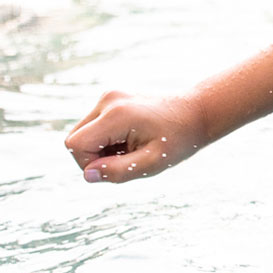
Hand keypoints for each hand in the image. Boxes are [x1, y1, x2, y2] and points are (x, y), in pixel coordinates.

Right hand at [65, 90, 207, 182]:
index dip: (89, 164)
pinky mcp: (112, 99)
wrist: (197, 112)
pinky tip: (131, 139)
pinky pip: (94, 127)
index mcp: (116, 115)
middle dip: (94, 157)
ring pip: (82, 133)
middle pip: (75, 139)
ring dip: (101, 148)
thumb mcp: (153, 162)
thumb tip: (88, 175)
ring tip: (132, 148)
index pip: (76, 145)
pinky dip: (107, 139)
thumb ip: (118, 171)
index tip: (117, 167)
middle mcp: (108, 100)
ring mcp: (110, 97)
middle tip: (128, 159)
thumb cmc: (179, 139)